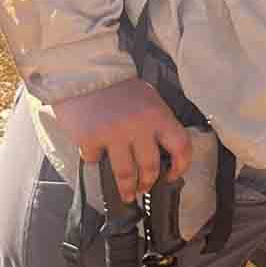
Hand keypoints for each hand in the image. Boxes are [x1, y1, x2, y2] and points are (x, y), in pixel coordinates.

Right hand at [50, 77, 192, 200]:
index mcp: (159, 115)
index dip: (181, 166)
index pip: (181, 146)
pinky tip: (95, 156)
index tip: (173, 175)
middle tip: (144, 188)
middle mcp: (139, 126)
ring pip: (126, 174)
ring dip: (128, 188)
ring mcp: (113, 134)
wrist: (84, 71)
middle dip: (148, 182)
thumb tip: (162, 155)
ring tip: (127, 194)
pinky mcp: (90, 139)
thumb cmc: (119, 88)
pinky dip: (95, 159)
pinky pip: (95, 159)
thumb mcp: (148, 100)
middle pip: (150, 167)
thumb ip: (157, 125)